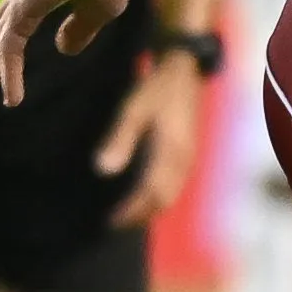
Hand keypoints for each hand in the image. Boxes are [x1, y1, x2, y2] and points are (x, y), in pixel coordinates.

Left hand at [95, 52, 207, 227]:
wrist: (185, 68)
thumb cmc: (156, 87)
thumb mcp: (134, 109)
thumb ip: (120, 139)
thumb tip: (103, 171)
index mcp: (171, 152)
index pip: (151, 193)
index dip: (131, 210)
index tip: (110, 221)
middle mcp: (184, 159)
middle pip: (164, 199)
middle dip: (140, 215)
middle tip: (115, 223)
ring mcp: (188, 156)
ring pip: (171, 193)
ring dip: (149, 207)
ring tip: (127, 214)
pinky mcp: (186, 151)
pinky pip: (174, 183)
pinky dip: (158, 195)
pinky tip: (142, 193)